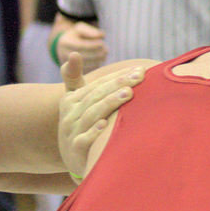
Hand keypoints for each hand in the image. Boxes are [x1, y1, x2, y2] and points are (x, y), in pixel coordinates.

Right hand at [55, 22, 107, 72]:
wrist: (65, 48)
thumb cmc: (76, 36)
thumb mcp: (80, 29)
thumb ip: (90, 31)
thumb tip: (101, 35)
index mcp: (66, 42)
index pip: (80, 46)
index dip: (93, 45)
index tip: (102, 43)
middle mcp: (64, 55)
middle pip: (85, 56)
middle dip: (98, 52)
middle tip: (106, 49)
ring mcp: (68, 65)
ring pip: (88, 65)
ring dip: (100, 58)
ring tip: (104, 52)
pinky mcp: (74, 74)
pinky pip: (89, 70)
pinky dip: (97, 64)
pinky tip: (100, 58)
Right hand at [58, 54, 143, 178]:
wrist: (72, 157)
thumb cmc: (80, 123)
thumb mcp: (75, 100)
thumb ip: (74, 78)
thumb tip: (73, 53)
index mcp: (71, 99)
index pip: (98, 84)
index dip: (118, 76)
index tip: (140, 69)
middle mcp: (70, 114)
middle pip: (96, 96)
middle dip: (118, 84)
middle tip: (139, 77)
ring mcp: (71, 132)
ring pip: (92, 114)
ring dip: (110, 103)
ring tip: (128, 93)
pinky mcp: (75, 150)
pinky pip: (84, 139)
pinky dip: (94, 132)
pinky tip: (106, 125)